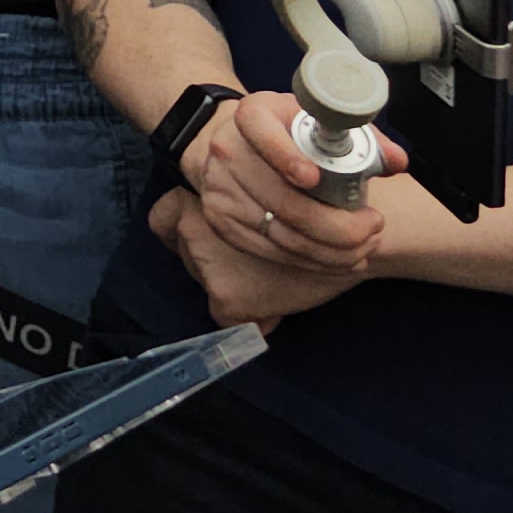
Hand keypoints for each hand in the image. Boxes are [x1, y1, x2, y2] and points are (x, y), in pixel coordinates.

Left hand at [150, 187, 367, 332]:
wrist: (348, 236)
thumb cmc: (310, 212)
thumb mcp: (263, 195)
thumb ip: (234, 209)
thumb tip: (221, 218)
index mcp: (196, 199)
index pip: (164, 217)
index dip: (182, 227)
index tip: (203, 234)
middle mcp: (192, 230)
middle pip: (186, 251)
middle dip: (214, 258)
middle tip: (253, 261)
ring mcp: (205, 265)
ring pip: (206, 281)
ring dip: (231, 284)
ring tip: (271, 280)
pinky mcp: (226, 296)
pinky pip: (226, 317)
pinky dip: (248, 317)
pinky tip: (274, 311)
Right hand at [183, 88, 402, 274]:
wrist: (240, 146)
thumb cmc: (291, 132)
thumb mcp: (322, 121)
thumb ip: (363, 137)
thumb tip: (397, 161)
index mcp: (252, 115)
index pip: (260, 130)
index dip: (285, 156)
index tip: (314, 178)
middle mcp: (227, 151)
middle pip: (280, 198)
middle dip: (337, 224)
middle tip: (374, 226)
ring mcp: (219, 189)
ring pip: (281, 233)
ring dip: (331, 250)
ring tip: (366, 245)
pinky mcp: (221, 221)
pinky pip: (271, 251)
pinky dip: (311, 261)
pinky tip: (341, 259)